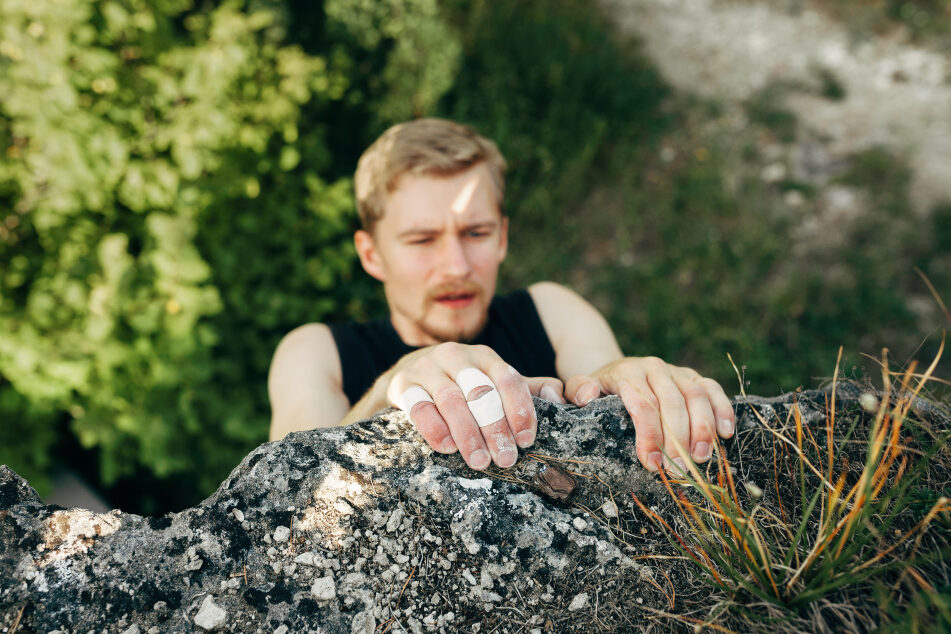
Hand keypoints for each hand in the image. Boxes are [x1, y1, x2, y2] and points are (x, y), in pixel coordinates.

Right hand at [385, 342, 563, 469]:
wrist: (408, 375)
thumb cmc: (461, 385)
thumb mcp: (493, 383)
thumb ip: (528, 389)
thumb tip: (560, 396)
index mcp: (484, 356)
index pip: (508, 379)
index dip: (520, 410)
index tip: (526, 440)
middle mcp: (456, 356)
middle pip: (481, 392)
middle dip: (495, 428)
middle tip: (505, 459)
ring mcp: (427, 367)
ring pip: (452, 400)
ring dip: (468, 434)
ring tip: (479, 461)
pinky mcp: (403, 383)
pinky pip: (418, 406)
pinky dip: (434, 428)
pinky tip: (446, 447)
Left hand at [565, 357, 734, 473]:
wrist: (616, 371)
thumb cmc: (600, 390)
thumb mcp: (580, 388)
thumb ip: (577, 390)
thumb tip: (587, 396)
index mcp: (627, 373)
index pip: (642, 404)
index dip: (649, 435)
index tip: (652, 464)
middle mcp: (654, 368)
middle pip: (672, 403)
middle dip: (677, 439)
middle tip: (678, 471)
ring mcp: (676, 371)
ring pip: (696, 396)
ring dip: (702, 429)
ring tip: (701, 458)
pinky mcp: (693, 376)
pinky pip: (713, 389)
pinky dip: (722, 409)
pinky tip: (726, 434)